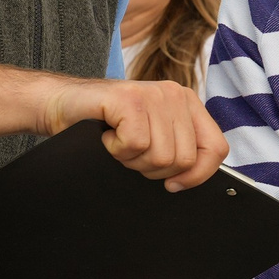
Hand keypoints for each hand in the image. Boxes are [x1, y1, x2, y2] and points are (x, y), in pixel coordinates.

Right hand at [46, 78, 227, 190]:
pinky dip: (117, 150)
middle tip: (131, 151)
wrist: (61, 104)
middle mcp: (175, 94)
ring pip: (160, 156)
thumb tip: (193, 180)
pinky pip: (136, 145)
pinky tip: (108, 135)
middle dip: (153, 169)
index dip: (197, 175)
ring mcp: (154, 94)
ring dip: (132, 159)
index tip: (173, 184)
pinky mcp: (130, 99)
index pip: (216, 148)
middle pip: (184, 160)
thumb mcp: (152, 137)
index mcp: (188, 104)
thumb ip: (178, 150)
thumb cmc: (105, 126)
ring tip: (119, 141)